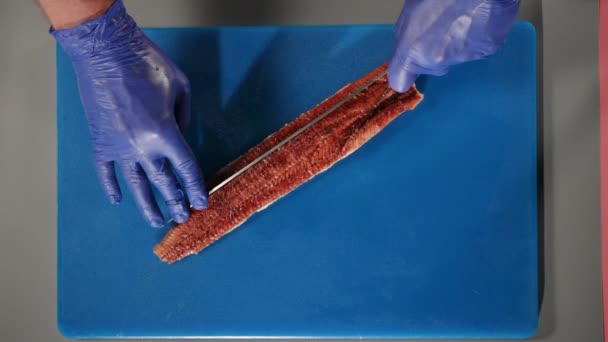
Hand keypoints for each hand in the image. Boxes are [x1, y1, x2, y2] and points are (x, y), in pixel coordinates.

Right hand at [51, 0, 206, 226]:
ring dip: (146, 205)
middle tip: (182, 217)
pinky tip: (117, 200)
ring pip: (135, 184)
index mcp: (165, 134)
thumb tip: (182, 135)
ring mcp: (118, 148)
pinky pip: (105, 171)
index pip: (186, 169)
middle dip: (175, 202)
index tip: (201, 203)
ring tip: (157, 221)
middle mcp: (142, 147)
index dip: (195, 188)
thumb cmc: (146, 64)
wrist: (105, 52)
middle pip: (163, 182)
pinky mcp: (100, 142)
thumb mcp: (181, 88)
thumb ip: (185, 117)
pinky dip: (110, 186)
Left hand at [388, 0, 519, 91]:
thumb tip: (407, 45)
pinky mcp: (485, 52)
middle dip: (433, 53)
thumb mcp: (411, 9)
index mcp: (412, 49)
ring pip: (454, 58)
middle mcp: (435, 59)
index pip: (398, 81)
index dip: (404, 74)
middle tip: (440, 27)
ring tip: (460, 17)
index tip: (408, 67)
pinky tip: (477, 19)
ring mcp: (462, 58)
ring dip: (455, 44)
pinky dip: (475, 38)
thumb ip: (406, 35)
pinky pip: (476, 49)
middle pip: (431, 68)